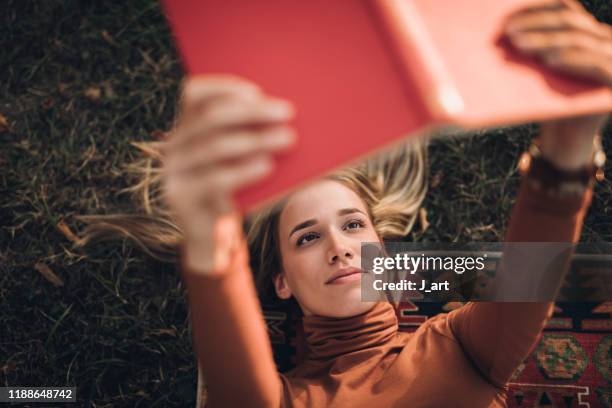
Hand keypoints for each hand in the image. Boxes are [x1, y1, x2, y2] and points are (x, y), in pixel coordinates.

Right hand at [161, 75, 295, 273]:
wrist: (215, 239)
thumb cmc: (238, 192)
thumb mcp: (242, 160)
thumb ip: (250, 135)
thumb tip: (284, 114)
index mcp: (186, 128)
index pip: (193, 94)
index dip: (224, 87)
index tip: (258, 92)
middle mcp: (173, 146)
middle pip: (211, 118)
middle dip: (253, 112)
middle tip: (287, 113)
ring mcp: (173, 172)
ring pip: (216, 146)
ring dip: (257, 139)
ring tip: (288, 138)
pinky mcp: (179, 198)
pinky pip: (215, 179)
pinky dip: (244, 170)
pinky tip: (268, 166)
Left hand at [504, 0, 609, 169]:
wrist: (566, 137)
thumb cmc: (548, 102)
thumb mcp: (538, 70)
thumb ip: (531, 48)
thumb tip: (504, 28)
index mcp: (588, 32)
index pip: (565, 8)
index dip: (537, 9)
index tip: (508, 15)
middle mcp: (605, 40)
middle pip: (571, 22)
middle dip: (537, 24)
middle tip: (508, 31)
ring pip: (579, 40)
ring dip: (546, 40)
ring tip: (519, 44)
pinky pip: (594, 63)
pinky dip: (570, 59)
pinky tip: (547, 60)